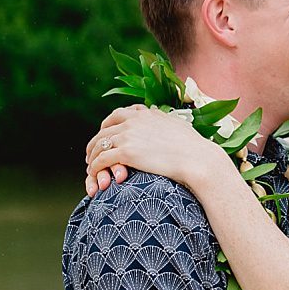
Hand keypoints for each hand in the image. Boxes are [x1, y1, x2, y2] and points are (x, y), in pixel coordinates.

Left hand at [83, 105, 222, 196]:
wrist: (197, 158)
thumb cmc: (193, 147)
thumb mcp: (176, 125)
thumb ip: (162, 120)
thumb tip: (160, 118)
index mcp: (145, 114)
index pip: (117, 114)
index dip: (107, 126)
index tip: (105, 135)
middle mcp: (133, 121)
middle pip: (104, 129)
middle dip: (96, 142)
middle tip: (92, 154)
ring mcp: (128, 136)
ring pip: (99, 144)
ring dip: (92, 156)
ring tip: (91, 167)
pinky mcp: (125, 152)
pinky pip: (101, 160)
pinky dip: (94, 168)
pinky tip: (94, 175)